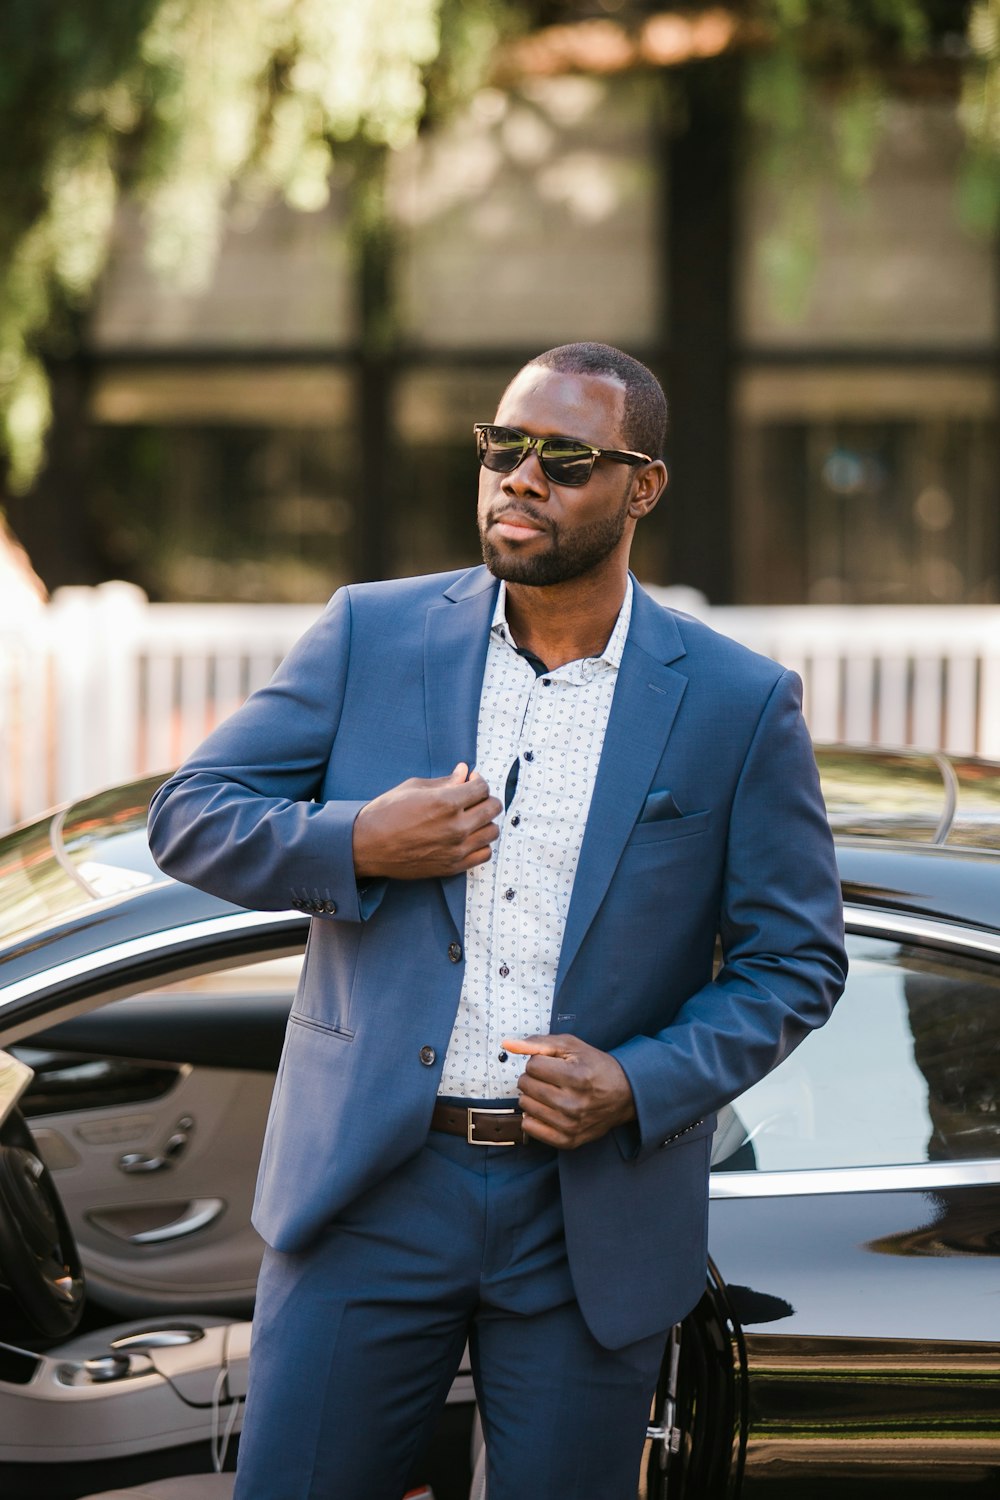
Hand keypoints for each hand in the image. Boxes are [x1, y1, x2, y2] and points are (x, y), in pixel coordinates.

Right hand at [353, 763, 501, 879]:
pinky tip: (469, 838)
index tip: (471, 780)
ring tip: (471, 818)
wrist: (367, 845)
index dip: (478, 781)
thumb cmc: (386, 813)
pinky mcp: (452, 866)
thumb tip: (464, 772)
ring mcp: (456, 849)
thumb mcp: (414, 788)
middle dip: (486, 798)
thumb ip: (445, 781)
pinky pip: (484, 854)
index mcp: (446, 802)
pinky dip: (482, 844)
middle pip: (493, 808)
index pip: (482, 788)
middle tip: (473, 798)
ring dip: (485, 822)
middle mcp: (456, 826)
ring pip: (492, 832)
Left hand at [502, 1034, 636, 1148]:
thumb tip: (508, 1045)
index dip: (540, 1062)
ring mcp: (570, 1125)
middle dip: (533, 1078)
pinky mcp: (568, 1141)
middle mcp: (573, 1104)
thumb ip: (538, 1043)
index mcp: (577, 1077)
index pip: (532, 1065)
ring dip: (533, 1096)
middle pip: (526, 1085)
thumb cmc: (595, 1067)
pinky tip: (547, 1109)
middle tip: (552, 1079)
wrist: (624, 1096)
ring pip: (525, 1105)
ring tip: (551, 1093)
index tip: (554, 1065)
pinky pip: (529, 1128)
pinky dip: (533, 1117)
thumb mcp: (571, 1046)